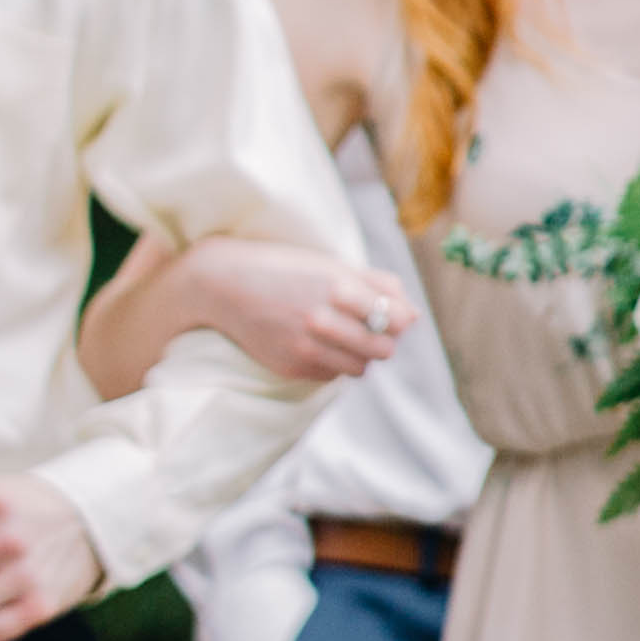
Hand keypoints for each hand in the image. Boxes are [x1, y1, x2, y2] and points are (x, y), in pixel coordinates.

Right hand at [190, 242, 413, 386]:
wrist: (224, 286)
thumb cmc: (287, 270)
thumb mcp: (334, 265)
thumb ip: (379, 285)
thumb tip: (414, 315)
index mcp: (338, 286)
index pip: (396, 319)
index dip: (401, 319)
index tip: (394, 314)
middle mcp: (321, 319)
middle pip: (382, 348)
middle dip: (384, 341)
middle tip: (372, 330)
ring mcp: (303, 346)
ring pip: (360, 368)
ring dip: (361, 356)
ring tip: (345, 338)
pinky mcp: (289, 366)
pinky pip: (331, 375)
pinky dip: (333, 364)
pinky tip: (319, 345)